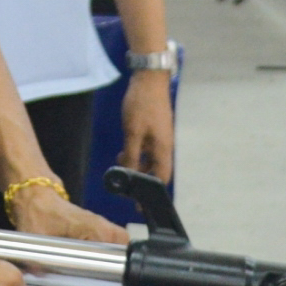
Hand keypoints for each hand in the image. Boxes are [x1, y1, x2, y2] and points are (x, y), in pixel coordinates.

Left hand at [7, 181, 133, 285]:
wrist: (39, 201)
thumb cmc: (41, 217)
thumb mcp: (44, 251)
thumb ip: (60, 281)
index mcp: (104, 234)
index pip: (116, 277)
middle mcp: (116, 238)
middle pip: (129, 282)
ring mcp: (117, 243)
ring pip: (127, 282)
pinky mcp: (112, 249)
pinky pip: (120, 276)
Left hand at [117, 70, 174, 184]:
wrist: (148, 79)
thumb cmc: (142, 105)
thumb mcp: (132, 132)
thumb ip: (130, 155)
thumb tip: (127, 175)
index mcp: (163, 149)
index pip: (161, 178)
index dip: (152, 193)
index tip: (141, 205)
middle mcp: (165, 146)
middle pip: (156, 170)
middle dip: (142, 180)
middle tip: (126, 189)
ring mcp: (160, 137)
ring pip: (150, 159)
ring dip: (137, 165)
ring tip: (120, 166)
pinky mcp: (154, 129)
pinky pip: (147, 148)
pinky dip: (136, 153)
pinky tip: (124, 151)